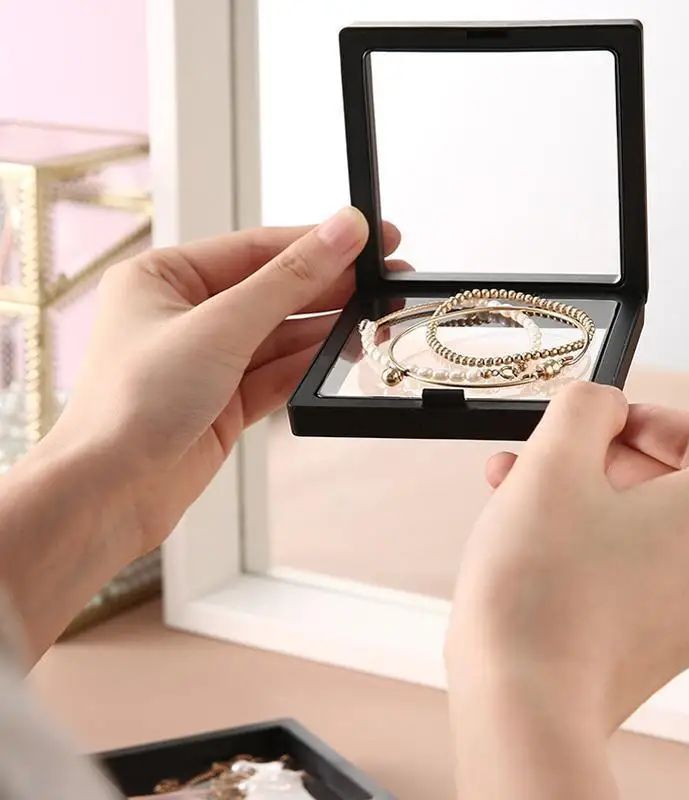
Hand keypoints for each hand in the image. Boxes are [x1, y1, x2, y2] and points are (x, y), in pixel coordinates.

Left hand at [47, 207, 401, 557]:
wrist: (109, 494)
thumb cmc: (132, 404)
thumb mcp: (220, 326)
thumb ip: (289, 279)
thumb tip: (343, 231)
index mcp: (163, 277)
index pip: (256, 248)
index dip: (318, 241)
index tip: (370, 237)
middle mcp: (184, 315)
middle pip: (273, 290)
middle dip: (329, 286)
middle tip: (386, 279)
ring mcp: (206, 360)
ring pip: (280, 335)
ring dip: (326, 329)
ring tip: (375, 317)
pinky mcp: (224, 401)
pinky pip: (278, 372)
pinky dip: (310, 365)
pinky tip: (344, 351)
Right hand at [446, 384, 688, 795]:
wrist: (522, 700)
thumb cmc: (541, 586)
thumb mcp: (554, 461)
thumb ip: (586, 406)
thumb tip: (603, 405)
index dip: (653, 418)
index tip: (602, 422)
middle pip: (678, 484)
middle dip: (601, 459)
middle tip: (545, 454)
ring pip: (649, 528)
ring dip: (587, 499)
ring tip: (518, 491)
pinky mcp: (666, 646)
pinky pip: (640, 571)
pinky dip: (596, 544)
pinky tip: (534, 537)